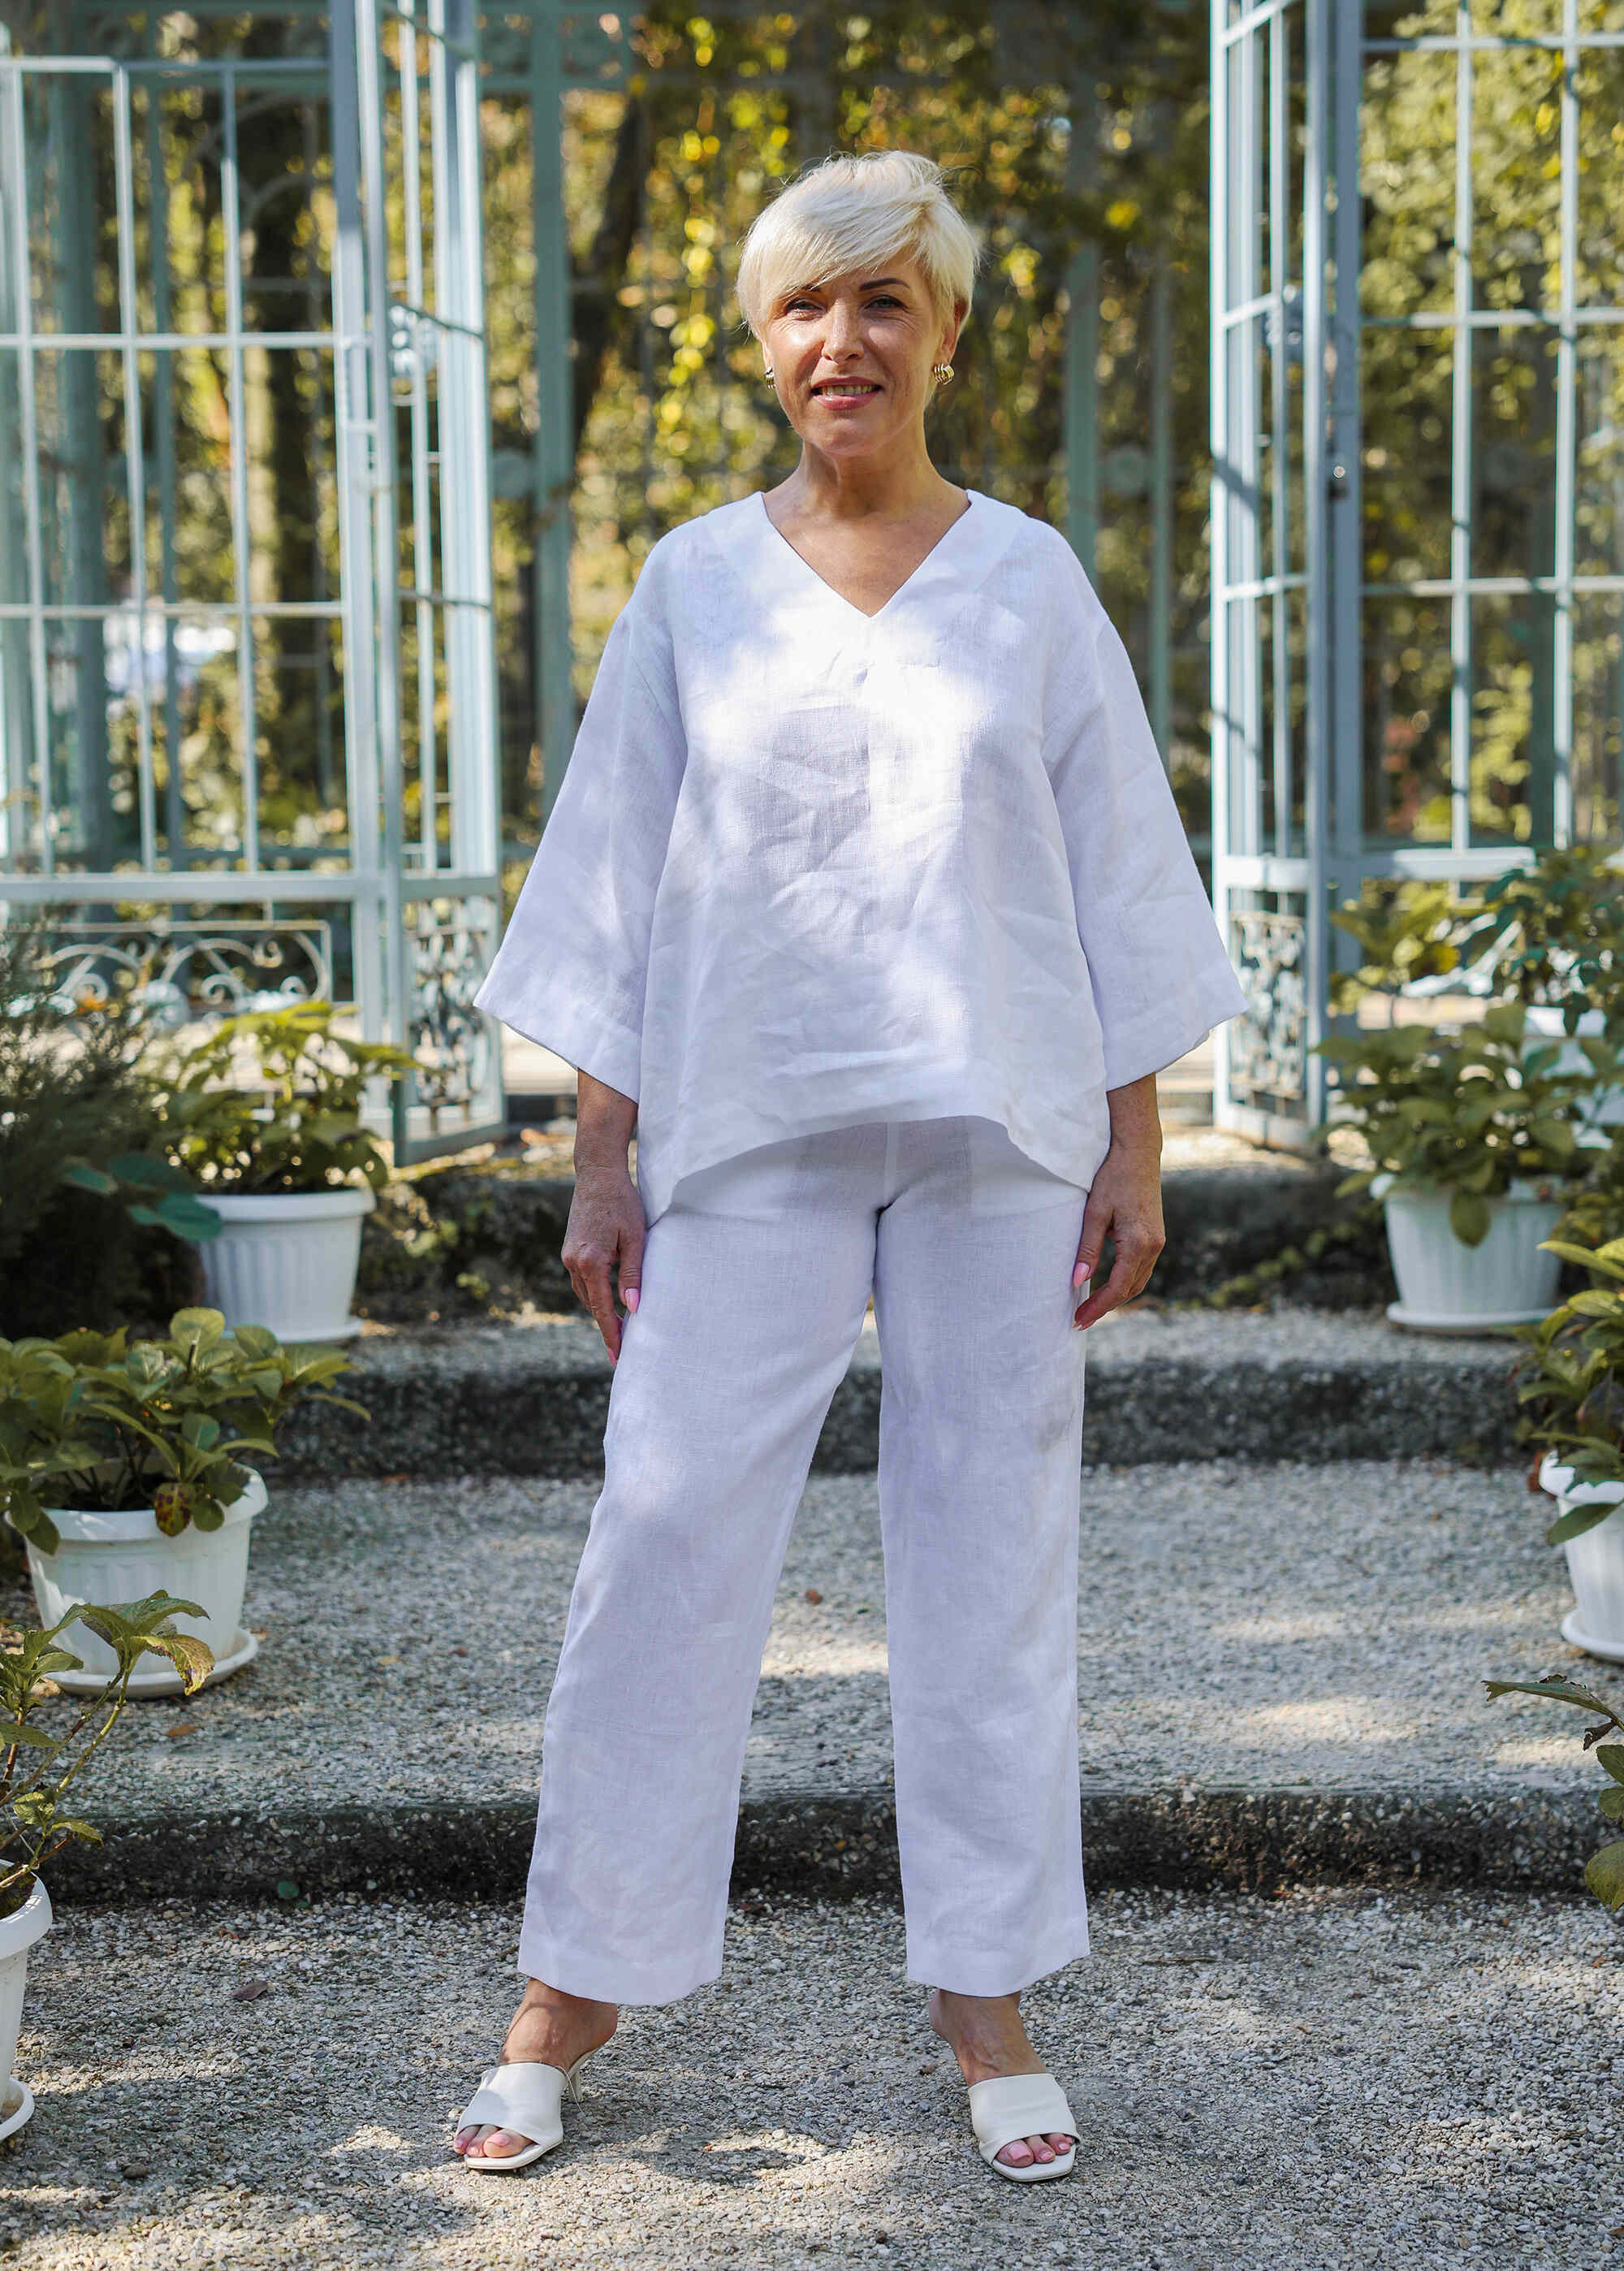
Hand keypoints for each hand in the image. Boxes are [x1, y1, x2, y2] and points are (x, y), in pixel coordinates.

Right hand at [563, 1072, 643, 1363]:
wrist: (598, 1173)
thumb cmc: (623, 1202)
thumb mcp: (635, 1238)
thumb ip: (633, 1273)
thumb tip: (632, 1308)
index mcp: (590, 1261)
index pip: (601, 1308)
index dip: (611, 1333)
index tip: (618, 1356)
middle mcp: (574, 1261)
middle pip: (590, 1304)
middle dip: (605, 1326)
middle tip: (622, 1350)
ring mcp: (568, 1255)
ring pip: (585, 1293)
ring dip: (599, 1310)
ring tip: (618, 1329)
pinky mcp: (570, 1249)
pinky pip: (582, 1280)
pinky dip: (594, 1293)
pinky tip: (608, 1300)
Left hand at [1071, 1073, 1164, 1329]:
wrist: (1138, 1153)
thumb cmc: (1113, 1177)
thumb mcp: (1094, 1212)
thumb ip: (1087, 1248)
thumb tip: (1077, 1280)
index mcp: (1138, 1242)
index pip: (1118, 1287)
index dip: (1098, 1307)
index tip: (1078, 1319)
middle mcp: (1153, 1246)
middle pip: (1131, 1289)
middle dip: (1106, 1307)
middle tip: (1080, 1318)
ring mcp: (1158, 1241)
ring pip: (1138, 1281)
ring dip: (1116, 1296)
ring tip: (1091, 1307)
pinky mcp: (1155, 1236)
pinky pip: (1141, 1268)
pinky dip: (1125, 1281)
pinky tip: (1107, 1284)